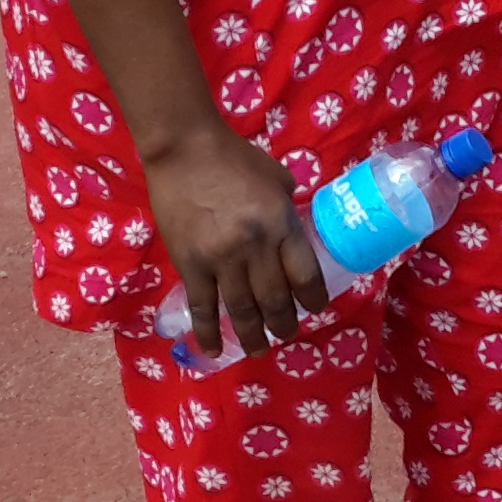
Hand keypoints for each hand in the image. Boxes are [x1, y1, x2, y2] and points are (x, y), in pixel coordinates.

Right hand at [144, 126, 324, 358]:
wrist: (185, 152)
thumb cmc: (237, 159)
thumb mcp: (279, 180)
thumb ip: (287, 211)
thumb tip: (293, 234)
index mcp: (281, 224)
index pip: (304, 274)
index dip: (313, 298)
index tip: (316, 309)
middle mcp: (254, 247)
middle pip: (274, 298)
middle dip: (284, 323)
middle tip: (288, 335)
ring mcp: (220, 258)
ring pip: (241, 309)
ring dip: (253, 334)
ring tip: (260, 350)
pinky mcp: (189, 264)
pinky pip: (201, 306)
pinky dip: (209, 331)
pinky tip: (215, 349)